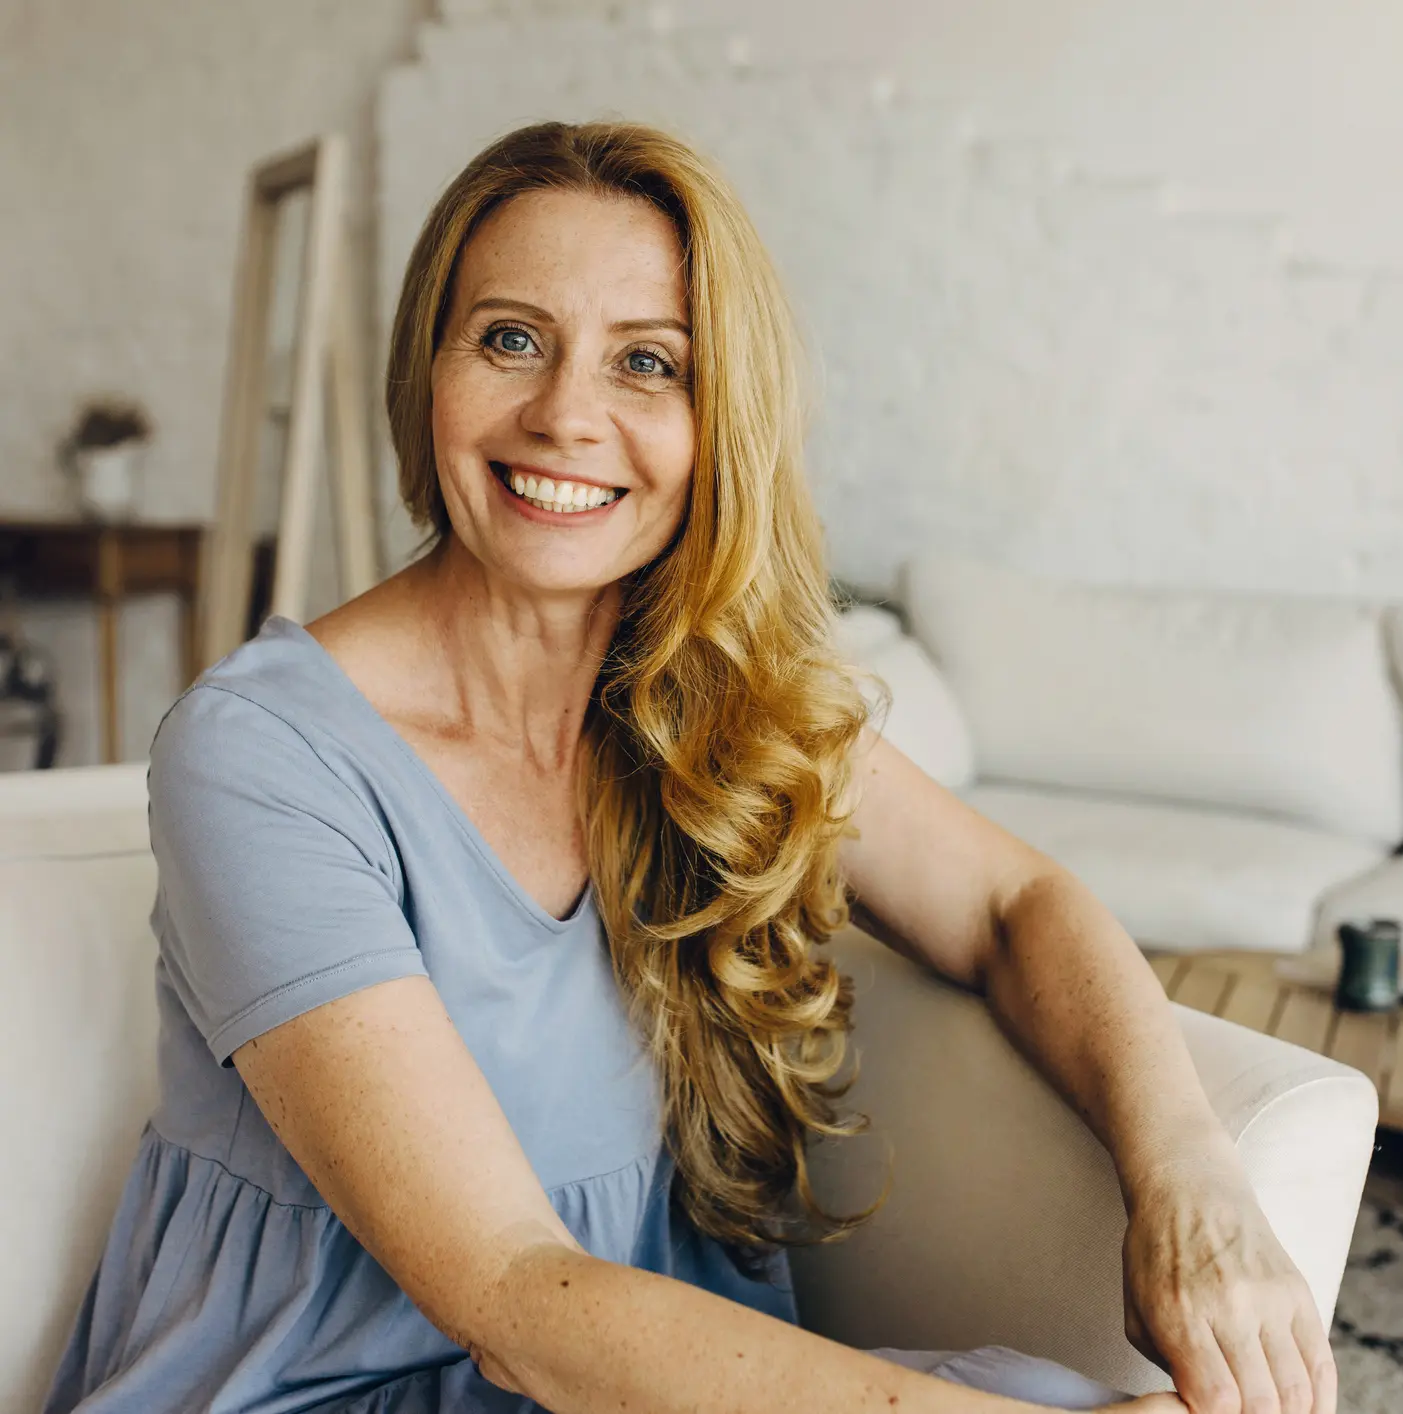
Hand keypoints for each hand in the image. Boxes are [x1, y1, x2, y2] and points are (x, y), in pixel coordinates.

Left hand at [1121, 1154, 1335, 1413]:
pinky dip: (1318, 1400)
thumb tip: (1199, 1409)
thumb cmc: (1156, 1251)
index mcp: (1179, 1310)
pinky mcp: (1299, 1293)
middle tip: (1238, 1410)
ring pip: (1296, 1392)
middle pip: (1261, 1403)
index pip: (1216, 1399)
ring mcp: (1269, 1299)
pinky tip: (1302, 1407)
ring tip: (1267, 1409)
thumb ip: (1165, 1365)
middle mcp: (1228, 1305)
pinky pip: (1323, 1365)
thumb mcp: (1138, 1307)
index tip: (1210, 1411)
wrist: (1190, 1189)